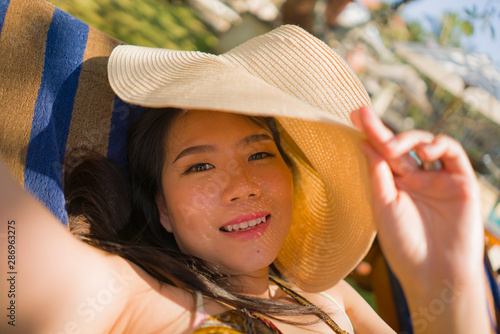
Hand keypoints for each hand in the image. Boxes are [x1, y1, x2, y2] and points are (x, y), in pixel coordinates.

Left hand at [351, 106, 487, 331]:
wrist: (435, 273)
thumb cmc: (404, 244)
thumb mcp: (383, 205)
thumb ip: (377, 173)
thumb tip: (365, 142)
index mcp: (394, 185)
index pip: (380, 154)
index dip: (369, 134)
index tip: (353, 115)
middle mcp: (415, 179)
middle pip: (398, 146)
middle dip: (381, 128)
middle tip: (361, 114)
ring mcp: (438, 179)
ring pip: (425, 144)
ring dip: (409, 137)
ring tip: (395, 146)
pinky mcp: (461, 182)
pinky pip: (452, 154)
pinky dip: (440, 145)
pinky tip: (425, 150)